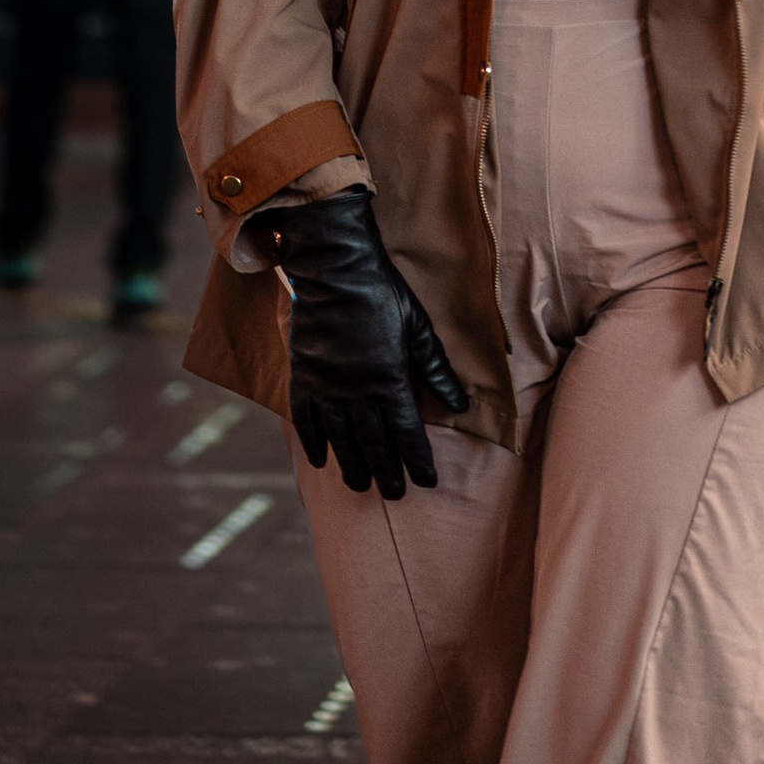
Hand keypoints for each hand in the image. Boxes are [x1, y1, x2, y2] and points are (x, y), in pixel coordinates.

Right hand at [269, 191, 469, 497]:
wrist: (336, 269)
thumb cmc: (383, 293)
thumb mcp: (419, 327)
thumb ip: (437, 368)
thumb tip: (460, 403)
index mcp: (389, 378)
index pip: (407, 431)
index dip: (417, 458)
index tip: (426, 481)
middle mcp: (357, 390)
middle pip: (374, 441)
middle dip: (387, 470)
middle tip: (394, 494)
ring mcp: (327, 386)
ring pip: (341, 438)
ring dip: (352, 464)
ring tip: (361, 485)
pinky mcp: (304, 376)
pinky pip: (306, 419)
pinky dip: (314, 442)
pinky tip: (322, 461)